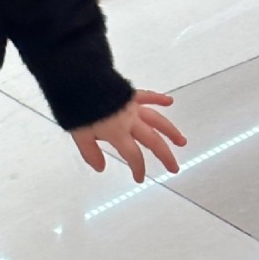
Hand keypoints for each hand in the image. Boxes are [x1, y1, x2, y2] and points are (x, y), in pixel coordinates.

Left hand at [71, 90, 186, 183]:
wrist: (79, 80)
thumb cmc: (77, 108)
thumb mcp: (80, 134)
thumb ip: (91, 152)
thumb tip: (100, 168)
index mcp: (118, 133)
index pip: (133, 155)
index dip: (138, 168)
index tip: (140, 178)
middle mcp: (129, 121)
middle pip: (152, 140)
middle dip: (165, 155)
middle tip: (174, 168)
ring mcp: (131, 106)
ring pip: (156, 120)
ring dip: (170, 131)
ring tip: (181, 141)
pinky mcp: (129, 93)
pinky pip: (146, 96)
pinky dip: (158, 98)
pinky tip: (169, 101)